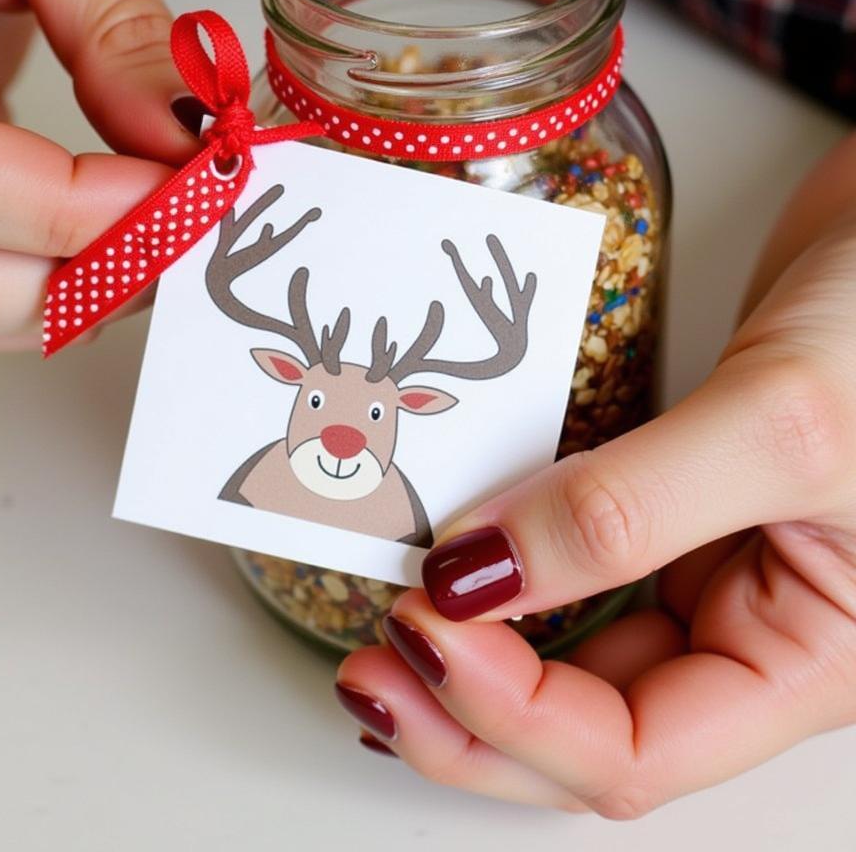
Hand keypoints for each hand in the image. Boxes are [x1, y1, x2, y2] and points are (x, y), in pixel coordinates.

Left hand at [337, 132, 855, 815]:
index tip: (426, 626)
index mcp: (802, 660)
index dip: (514, 713)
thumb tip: (472, 578)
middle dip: (465, 712)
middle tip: (370, 669)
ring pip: (564, 652)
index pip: (636, 747)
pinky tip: (441, 558)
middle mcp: (743, 627)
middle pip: (583, 725)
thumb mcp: (782, 425)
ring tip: (383, 624)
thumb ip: (628, 509)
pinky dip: (498, 566)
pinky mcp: (655, 495)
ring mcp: (695, 560)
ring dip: (470, 652)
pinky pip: (562, 558)